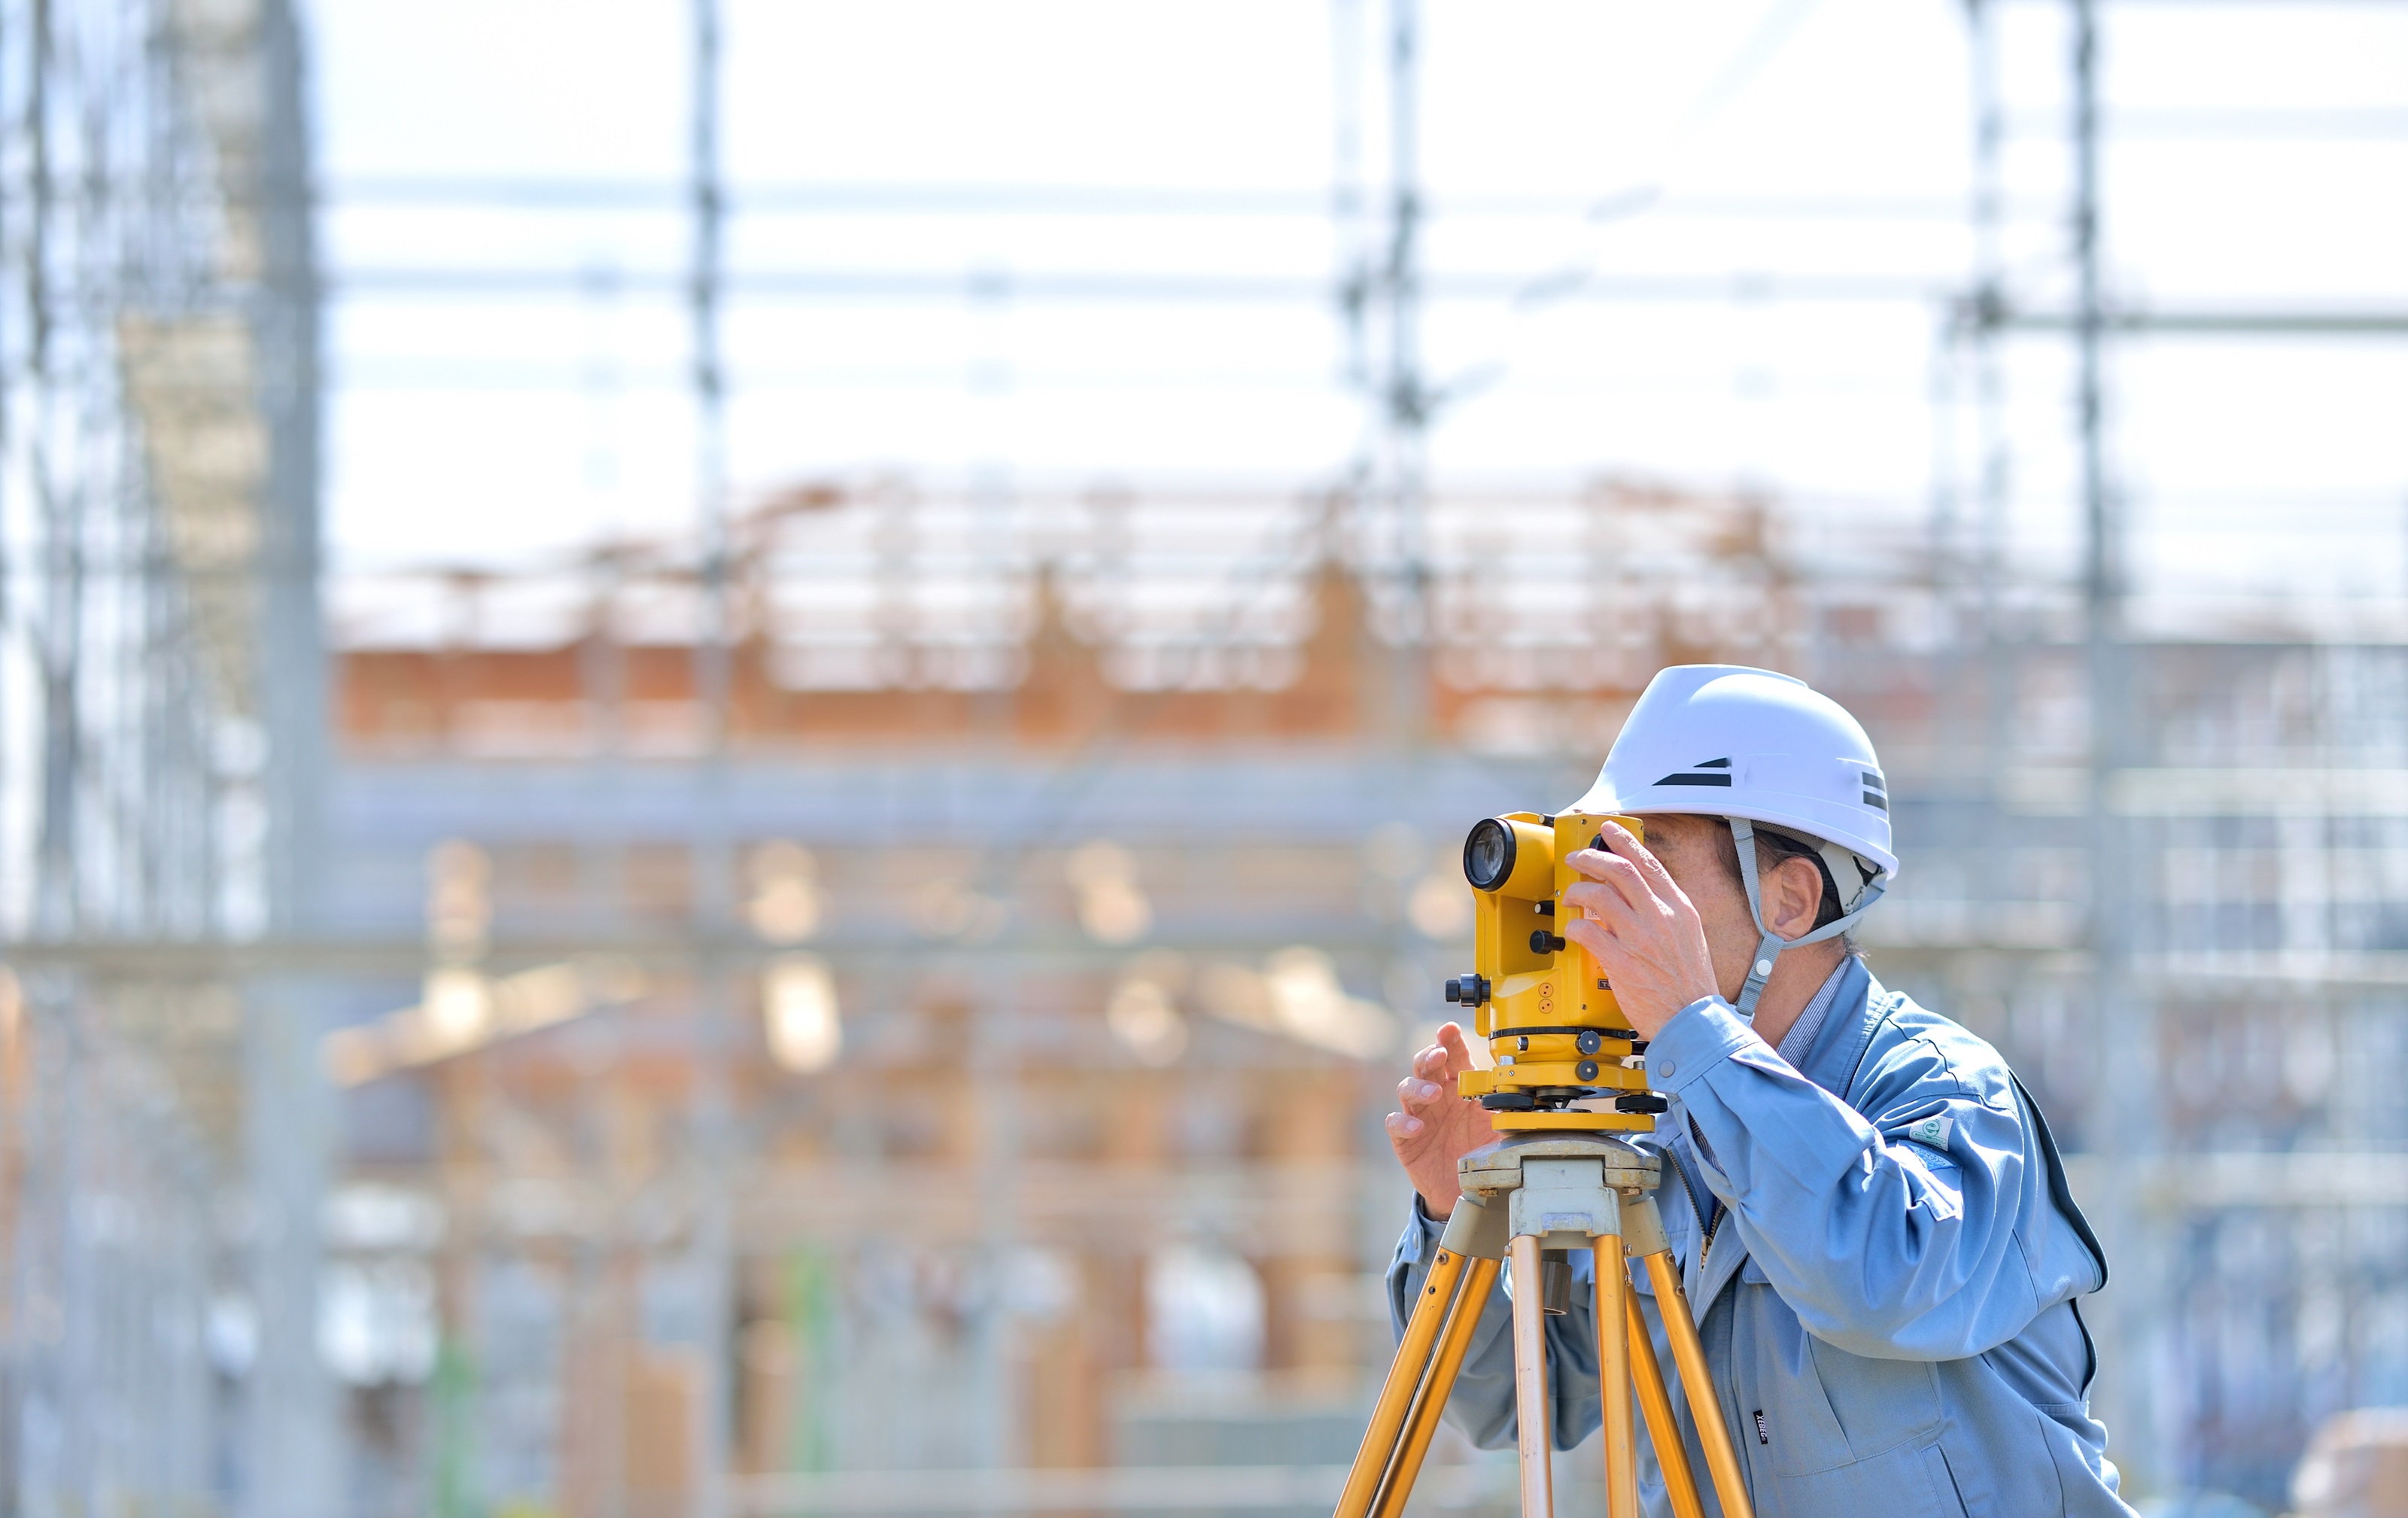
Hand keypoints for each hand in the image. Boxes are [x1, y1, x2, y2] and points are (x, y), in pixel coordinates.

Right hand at [1385, 1023, 1490, 1218]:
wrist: (1466, 1189)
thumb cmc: (1482, 1150)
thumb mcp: (1500, 1127)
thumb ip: (1504, 1105)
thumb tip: (1517, 1085)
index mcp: (1460, 1087)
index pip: (1453, 1057)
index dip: (1449, 1041)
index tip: (1449, 1030)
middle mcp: (1437, 1096)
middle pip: (1425, 1065)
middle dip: (1430, 1055)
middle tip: (1439, 1055)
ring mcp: (1419, 1116)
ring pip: (1407, 1088)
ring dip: (1419, 1086)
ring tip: (1433, 1093)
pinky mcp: (1406, 1140)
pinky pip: (1396, 1124)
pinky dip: (1403, 1123)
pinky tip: (1416, 1127)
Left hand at [1560, 824, 1720, 1038]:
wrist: (1692, 1019)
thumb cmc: (1689, 984)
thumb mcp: (1688, 936)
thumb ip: (1663, 912)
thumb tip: (1633, 894)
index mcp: (1678, 909)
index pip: (1648, 863)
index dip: (1625, 841)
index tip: (1608, 830)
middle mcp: (1659, 918)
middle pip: (1619, 870)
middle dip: (1591, 857)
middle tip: (1575, 858)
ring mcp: (1639, 938)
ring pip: (1598, 896)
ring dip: (1577, 891)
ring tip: (1570, 897)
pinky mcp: (1620, 961)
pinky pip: (1587, 931)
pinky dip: (1574, 927)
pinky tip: (1572, 931)